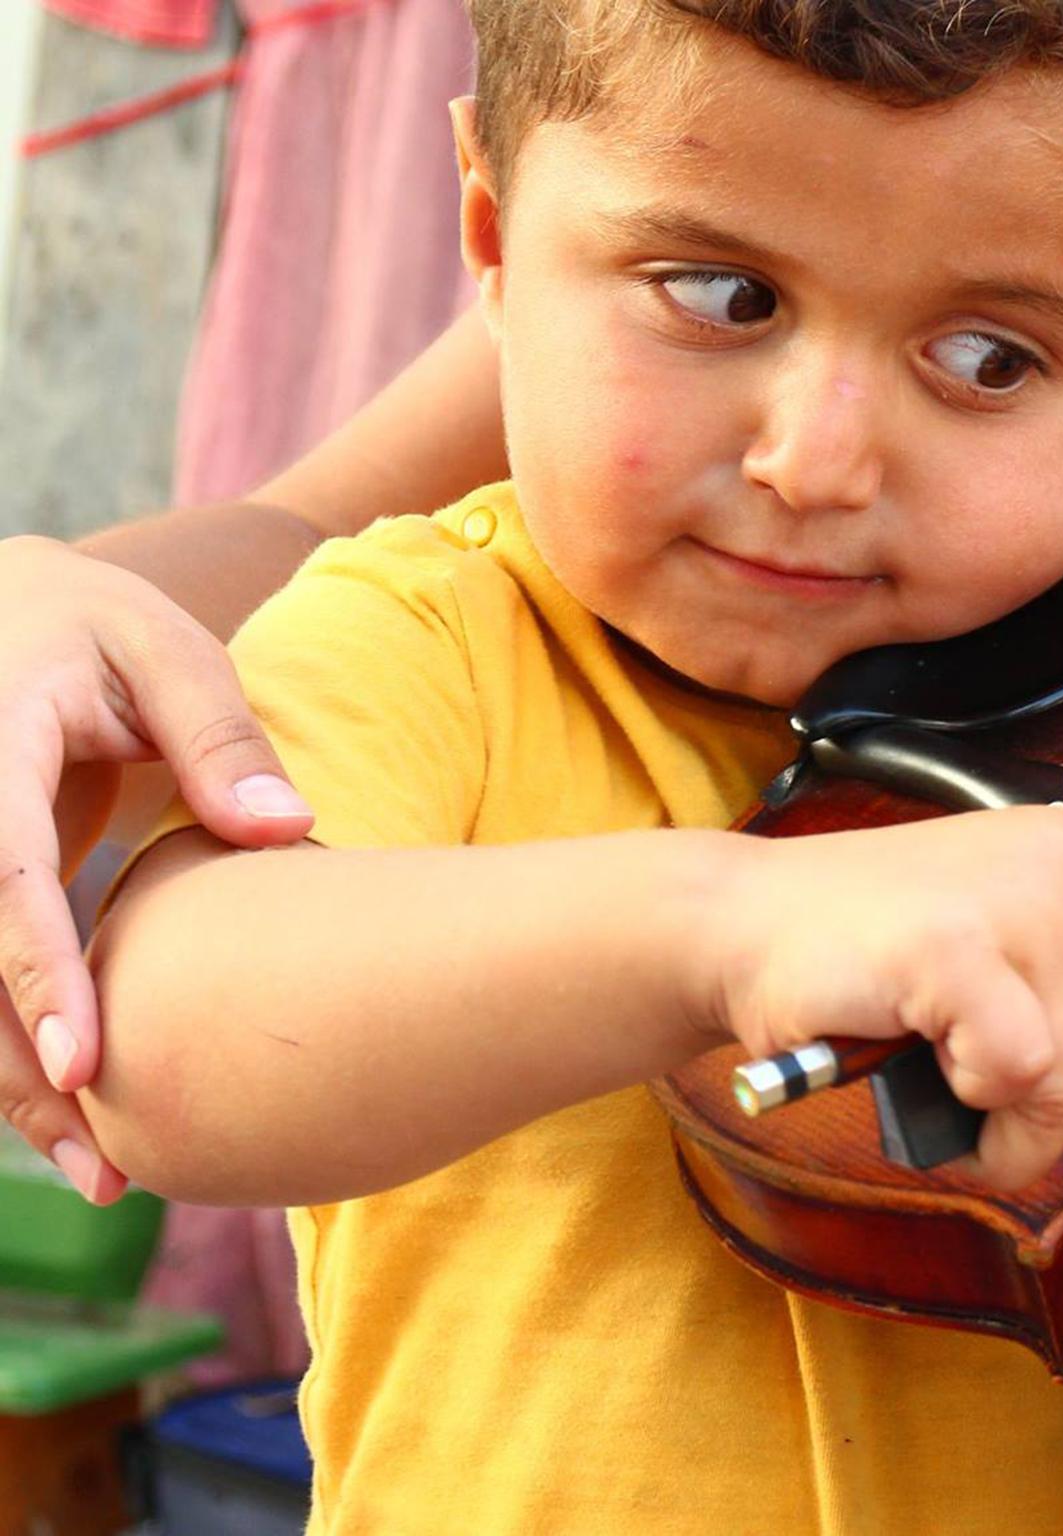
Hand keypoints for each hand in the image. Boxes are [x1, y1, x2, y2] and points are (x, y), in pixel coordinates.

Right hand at [0, 536, 313, 1199]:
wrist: (12, 610)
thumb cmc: (101, 631)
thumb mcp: (166, 654)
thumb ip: (219, 736)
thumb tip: (289, 831)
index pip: (0, 875)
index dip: (35, 974)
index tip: (83, 1063)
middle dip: (21, 1068)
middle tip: (107, 1167)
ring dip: (13, 1084)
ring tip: (105, 1176)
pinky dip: (12, 1047)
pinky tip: (73, 1120)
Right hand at [706, 806, 1062, 1189]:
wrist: (745, 927)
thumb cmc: (875, 943)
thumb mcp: (1002, 917)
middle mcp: (1062, 863)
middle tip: (1031, 1117)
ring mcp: (1013, 905)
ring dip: (1025, 1130)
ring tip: (969, 1111)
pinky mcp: (957, 953)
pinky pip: (1021, 1073)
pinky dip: (976, 1105)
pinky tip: (933, 1072)